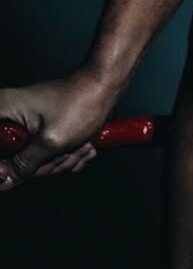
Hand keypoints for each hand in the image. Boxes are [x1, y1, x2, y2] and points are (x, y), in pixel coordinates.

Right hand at [0, 69, 118, 188]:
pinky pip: (48, 154)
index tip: (12, 169)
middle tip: (66, 150)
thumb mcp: (51, 140)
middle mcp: (10, 115)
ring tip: (79, 144)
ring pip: (35, 160)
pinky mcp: (41, 129)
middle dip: (47, 163)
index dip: (2, 165)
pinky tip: (82, 144)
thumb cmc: (81, 102)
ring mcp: (26, 123)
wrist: (106, 86)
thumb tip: (4, 182)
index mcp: (3, 110)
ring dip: (62, 159)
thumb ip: (24, 164)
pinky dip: (67, 154)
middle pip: (14, 158)